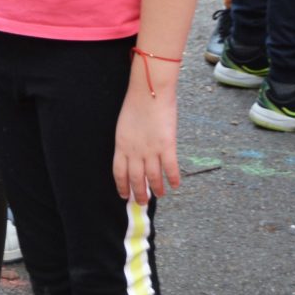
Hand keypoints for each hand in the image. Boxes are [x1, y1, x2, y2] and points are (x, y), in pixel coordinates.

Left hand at [112, 71, 181, 202]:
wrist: (150, 92)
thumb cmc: (136, 104)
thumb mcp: (124, 126)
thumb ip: (127, 142)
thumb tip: (133, 155)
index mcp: (121, 146)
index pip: (119, 173)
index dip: (122, 186)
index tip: (125, 195)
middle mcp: (135, 152)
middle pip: (136, 179)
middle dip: (139, 194)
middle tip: (142, 202)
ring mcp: (151, 150)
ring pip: (153, 177)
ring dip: (156, 189)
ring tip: (159, 195)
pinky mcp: (167, 145)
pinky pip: (170, 167)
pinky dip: (173, 178)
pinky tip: (175, 185)